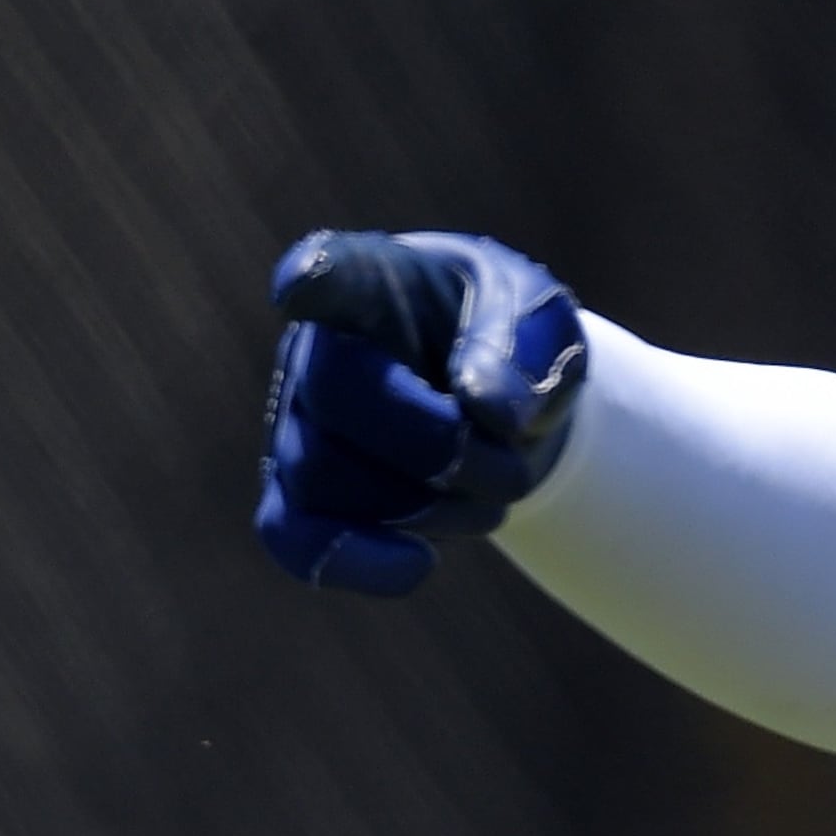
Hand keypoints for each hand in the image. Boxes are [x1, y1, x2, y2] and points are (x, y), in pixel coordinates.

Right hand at [255, 230, 588, 595]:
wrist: (499, 403)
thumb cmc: (510, 338)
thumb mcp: (543, 321)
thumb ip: (526, 347)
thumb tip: (485, 406)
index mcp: (374, 281)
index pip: (332, 270)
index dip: (312, 278)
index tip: (302, 282)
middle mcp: (317, 348)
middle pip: (338, 397)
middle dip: (437, 440)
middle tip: (502, 452)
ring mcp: (298, 423)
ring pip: (325, 477)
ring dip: (428, 502)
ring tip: (492, 489)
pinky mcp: (300, 494)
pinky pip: (293, 537)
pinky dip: (353, 560)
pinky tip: (418, 564)